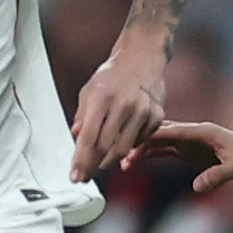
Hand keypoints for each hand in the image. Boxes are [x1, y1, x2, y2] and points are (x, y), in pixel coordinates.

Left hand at [70, 39, 165, 181]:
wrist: (142, 56)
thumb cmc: (113, 74)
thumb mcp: (90, 90)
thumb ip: (82, 116)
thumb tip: (76, 138)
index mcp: (102, 98)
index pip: (88, 137)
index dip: (80, 160)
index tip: (76, 176)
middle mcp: (123, 105)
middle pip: (105, 148)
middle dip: (93, 166)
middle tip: (86, 176)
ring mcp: (143, 111)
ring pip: (124, 149)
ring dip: (109, 162)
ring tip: (100, 165)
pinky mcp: (156, 115)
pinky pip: (140, 141)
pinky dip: (129, 148)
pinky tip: (120, 146)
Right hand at [130, 119, 232, 191]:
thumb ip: (218, 176)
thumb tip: (197, 187)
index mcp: (204, 132)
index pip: (173, 131)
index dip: (152, 135)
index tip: (133, 140)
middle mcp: (193, 133)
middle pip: (160, 133)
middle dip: (140, 141)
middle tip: (119, 153)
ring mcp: (188, 141)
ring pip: (158, 141)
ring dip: (140, 149)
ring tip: (122, 163)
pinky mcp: (187, 151)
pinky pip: (163, 151)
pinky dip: (148, 155)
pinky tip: (132, 162)